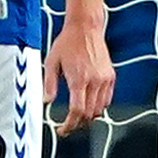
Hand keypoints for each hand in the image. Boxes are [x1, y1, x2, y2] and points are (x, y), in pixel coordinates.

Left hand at [46, 18, 115, 137]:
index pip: (77, 111)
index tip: (63, 129)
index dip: (69, 125)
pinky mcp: (111, 76)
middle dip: (78, 124)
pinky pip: (107, 99)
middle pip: (89, 114)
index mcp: (79, 79)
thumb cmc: (68, 42)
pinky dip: (99, 106)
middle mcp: (94, 81)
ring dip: (89, 117)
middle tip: (68, 126)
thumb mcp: (51, 62)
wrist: (85, 28)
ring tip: (77, 117)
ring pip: (100, 109)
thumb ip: (49, 84)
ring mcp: (105, 79)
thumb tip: (46, 101)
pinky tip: (89, 105)